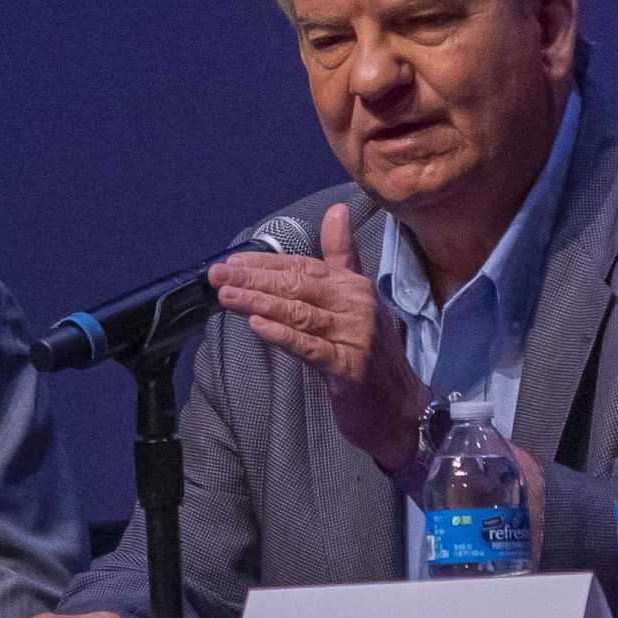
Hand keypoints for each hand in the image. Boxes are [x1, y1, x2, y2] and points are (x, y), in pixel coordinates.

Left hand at [210, 202, 428, 473]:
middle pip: (297, 286)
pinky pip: (310, 347)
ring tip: (226, 296)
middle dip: (253, 279)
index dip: (266, 263)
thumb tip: (336, 210)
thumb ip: (342, 257)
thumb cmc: (370, 353)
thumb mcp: (357, 300)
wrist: (400, 407)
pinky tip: (257, 326)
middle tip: (217, 275)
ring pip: (299, 313)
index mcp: (354, 286)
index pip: (303, 266)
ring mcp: (354, 336)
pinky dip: (283, 335)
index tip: (232, 261)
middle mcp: (356, 306)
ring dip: (259, 303)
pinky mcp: (348, 368)